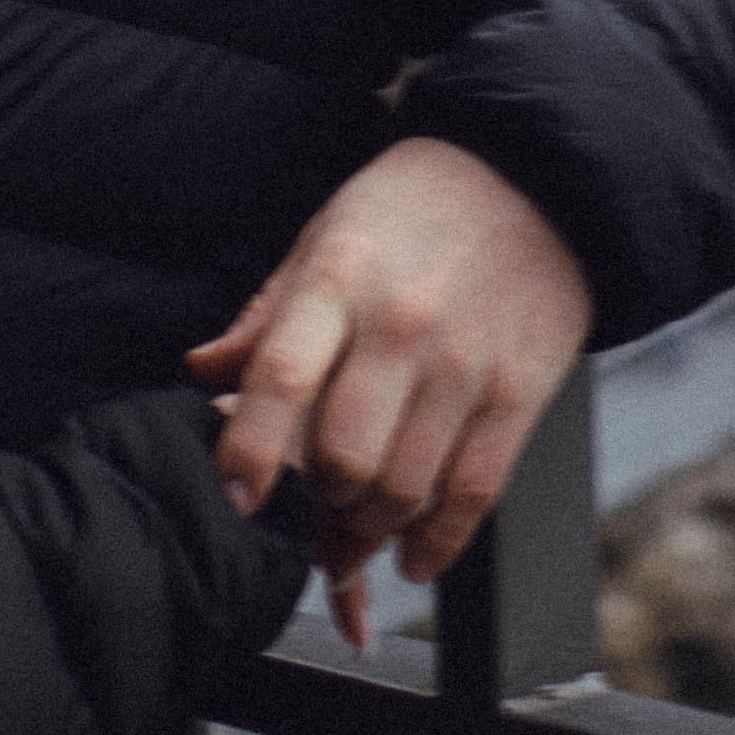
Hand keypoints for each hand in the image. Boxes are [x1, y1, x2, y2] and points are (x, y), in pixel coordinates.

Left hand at [188, 137, 589, 645]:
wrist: (532, 178)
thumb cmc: (410, 210)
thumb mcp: (326, 234)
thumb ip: (266, 314)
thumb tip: (201, 371)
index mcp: (339, 277)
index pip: (282, 375)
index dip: (248, 449)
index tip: (235, 497)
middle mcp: (402, 324)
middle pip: (345, 456)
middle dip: (318, 499)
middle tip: (311, 505)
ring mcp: (465, 363)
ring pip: (405, 489)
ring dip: (369, 531)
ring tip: (353, 532)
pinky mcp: (519, 394)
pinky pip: (473, 495)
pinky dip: (436, 543)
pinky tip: (411, 556)